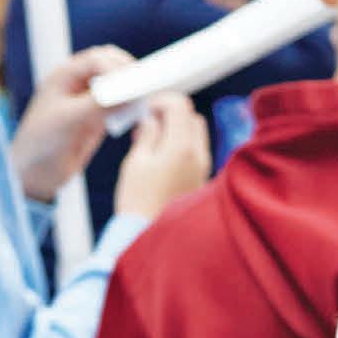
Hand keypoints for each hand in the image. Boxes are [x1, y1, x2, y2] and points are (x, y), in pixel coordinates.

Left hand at [9, 45, 129, 201]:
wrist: (35, 174)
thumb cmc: (41, 143)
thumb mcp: (68, 121)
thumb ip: (97, 105)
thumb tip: (129, 93)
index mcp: (63, 75)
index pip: (97, 59)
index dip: (116, 67)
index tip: (132, 82)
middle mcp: (77, 83)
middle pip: (111, 64)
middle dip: (128, 72)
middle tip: (144, 86)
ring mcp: (88, 99)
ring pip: (118, 84)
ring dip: (132, 88)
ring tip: (144, 99)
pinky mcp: (98, 117)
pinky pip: (120, 104)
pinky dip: (130, 105)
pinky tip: (137, 113)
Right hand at [111, 93, 209, 220]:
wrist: (148, 235)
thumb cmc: (139, 202)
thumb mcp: (136, 162)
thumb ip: (147, 135)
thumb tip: (152, 121)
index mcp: (182, 146)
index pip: (180, 106)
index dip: (161, 101)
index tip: (147, 109)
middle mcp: (199, 155)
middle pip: (192, 118)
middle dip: (171, 115)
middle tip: (148, 124)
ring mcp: (202, 169)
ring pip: (195, 136)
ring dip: (176, 132)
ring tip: (151, 143)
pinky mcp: (200, 181)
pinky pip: (194, 153)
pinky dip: (180, 148)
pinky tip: (160, 160)